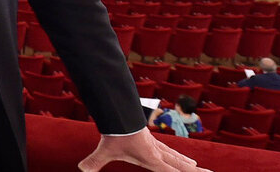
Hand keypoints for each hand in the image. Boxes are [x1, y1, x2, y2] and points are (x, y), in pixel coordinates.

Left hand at [79, 130, 208, 171]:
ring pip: (177, 157)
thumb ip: (94, 162)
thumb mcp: (105, 150)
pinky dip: (179, 157)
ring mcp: (157, 146)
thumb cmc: (115, 132)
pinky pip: (171, 152)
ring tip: (198, 167)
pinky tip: (184, 158)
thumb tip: (81, 169)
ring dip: (188, 164)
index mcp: (152, 159)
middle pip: (180, 165)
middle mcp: (158, 153)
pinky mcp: (153, 141)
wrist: (119, 112)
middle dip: (195, 171)